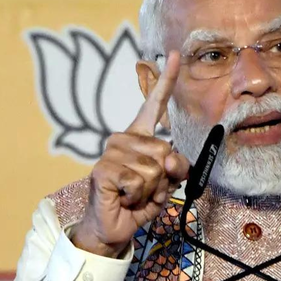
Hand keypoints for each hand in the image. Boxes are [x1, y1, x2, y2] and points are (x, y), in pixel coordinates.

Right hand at [71, 51, 190, 257]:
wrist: (115, 225)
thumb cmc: (140, 201)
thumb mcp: (168, 184)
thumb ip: (177, 168)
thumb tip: (170, 159)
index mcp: (140, 136)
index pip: (155, 104)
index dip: (166, 80)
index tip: (176, 55)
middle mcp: (124, 138)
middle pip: (165, 150)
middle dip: (165, 177)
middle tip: (148, 189)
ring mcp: (111, 152)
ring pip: (154, 170)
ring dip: (151, 190)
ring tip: (135, 194)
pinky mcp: (103, 169)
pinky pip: (139, 182)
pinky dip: (138, 197)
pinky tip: (125, 198)